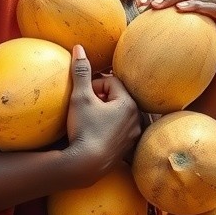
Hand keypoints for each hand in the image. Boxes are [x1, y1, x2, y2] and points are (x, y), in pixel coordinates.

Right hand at [66, 45, 141, 183]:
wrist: (85, 166)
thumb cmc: (84, 129)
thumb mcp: (80, 97)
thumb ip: (81, 71)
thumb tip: (79, 48)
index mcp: (129, 103)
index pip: (111, 82)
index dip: (94, 85)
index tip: (82, 95)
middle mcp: (136, 118)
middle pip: (116, 96)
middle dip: (100, 97)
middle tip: (85, 107)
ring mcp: (133, 135)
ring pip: (118, 113)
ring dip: (104, 112)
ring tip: (89, 120)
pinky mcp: (127, 148)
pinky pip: (119, 129)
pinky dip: (108, 127)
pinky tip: (95, 134)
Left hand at [138, 0, 215, 69]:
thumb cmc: (196, 58)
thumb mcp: (174, 44)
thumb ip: (158, 36)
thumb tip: (129, 36)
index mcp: (195, 1)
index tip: (139, 3)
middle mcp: (208, 0)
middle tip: (149, 3)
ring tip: (160, 4)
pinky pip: (214, 8)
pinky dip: (197, 5)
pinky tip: (181, 8)